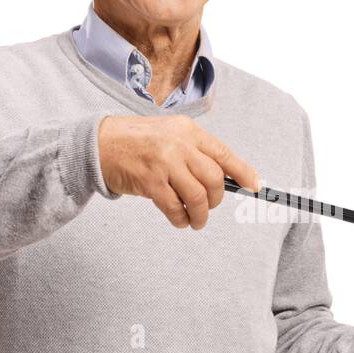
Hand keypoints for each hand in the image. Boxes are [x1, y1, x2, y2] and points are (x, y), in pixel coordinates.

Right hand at [97, 115, 260, 228]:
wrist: (98, 144)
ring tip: (195, 221)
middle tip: (208, 207)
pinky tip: (180, 220)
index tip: (255, 186)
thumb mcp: (169, 135)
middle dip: (216, 199)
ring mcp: (164, 162)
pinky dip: (181, 218)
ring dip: (200, 215)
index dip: (243, 172)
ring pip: (197, 196)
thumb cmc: (135, 142)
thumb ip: (193, 152)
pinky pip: (175, 207)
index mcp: (188, 131)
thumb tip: (222, 177)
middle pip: (214, 179)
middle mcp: (179, 144)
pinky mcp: (150, 181)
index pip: (224, 154)